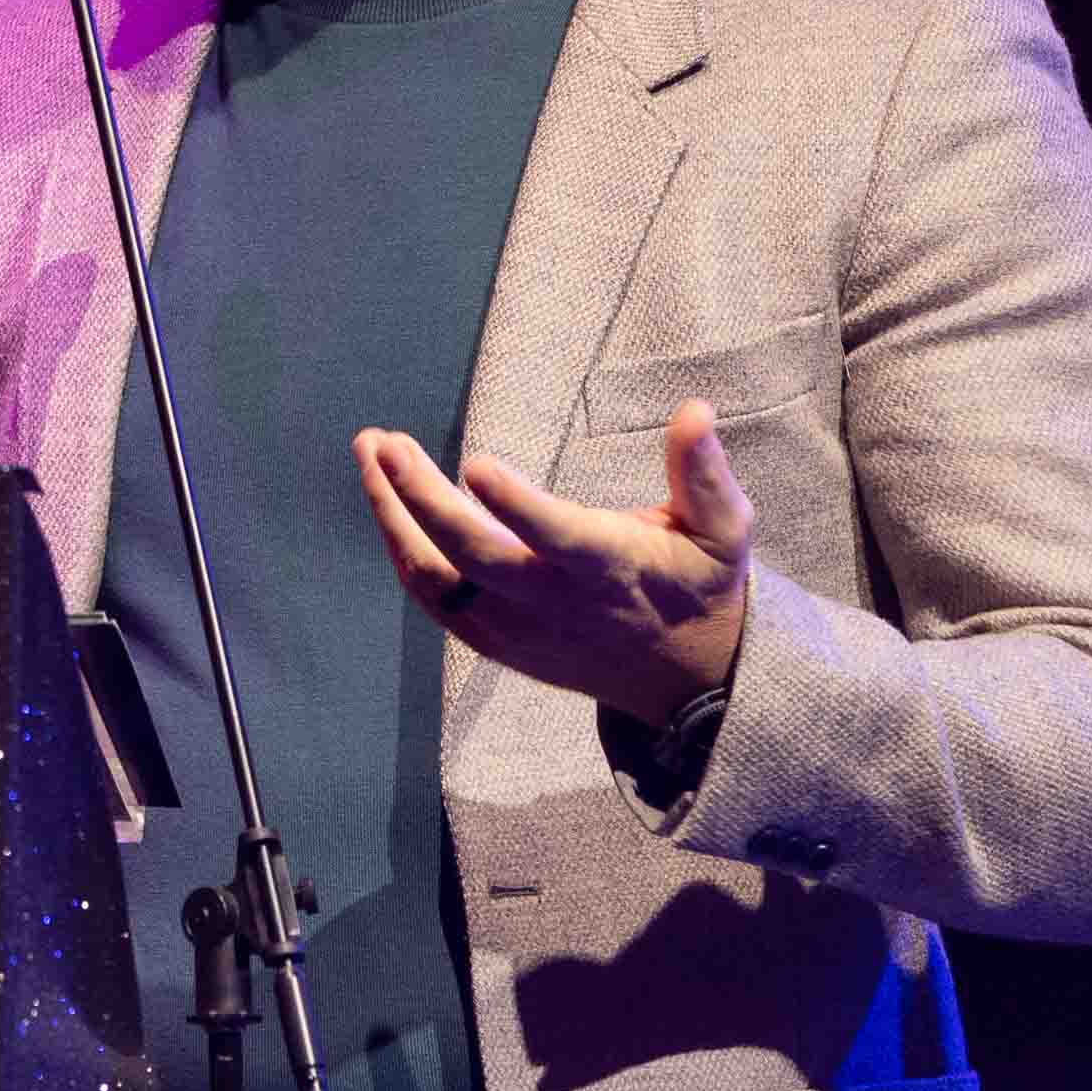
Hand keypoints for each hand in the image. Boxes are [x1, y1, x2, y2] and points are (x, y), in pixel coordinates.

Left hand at [351, 402, 751, 722]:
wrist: (684, 681)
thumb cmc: (701, 587)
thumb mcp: (722, 531)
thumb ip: (705, 474)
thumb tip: (695, 409)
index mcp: (611, 568)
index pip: (556, 537)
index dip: (515, 505)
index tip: (475, 462)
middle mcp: (555, 603)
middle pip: (474, 557)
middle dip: (421, 500)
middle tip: (385, 443)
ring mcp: (516, 627)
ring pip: (436, 579)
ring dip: (393, 516)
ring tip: (369, 452)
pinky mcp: (494, 640)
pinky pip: (433, 598)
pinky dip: (402, 550)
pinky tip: (384, 498)